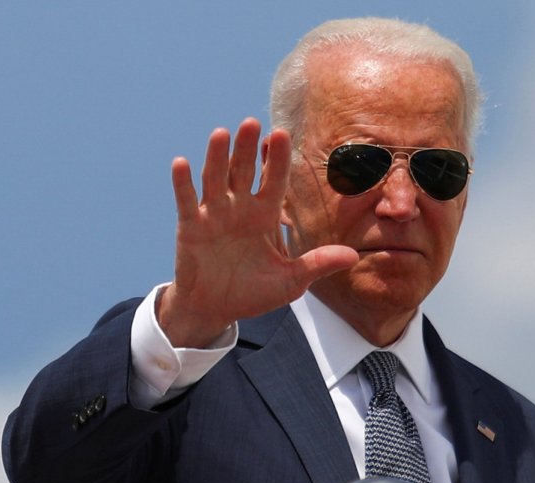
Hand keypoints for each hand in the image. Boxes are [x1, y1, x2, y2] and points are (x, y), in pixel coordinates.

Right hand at [160, 118, 356, 347]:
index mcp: (265, 216)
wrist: (216, 308)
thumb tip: (352, 257)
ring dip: (217, 157)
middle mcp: (239, 209)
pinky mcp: (190, 227)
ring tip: (221, 133)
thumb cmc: (254, 292)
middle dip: (248, 149)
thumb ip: (317, 264)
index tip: (282, 134)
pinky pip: (186, 202)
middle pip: (244, 172)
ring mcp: (213, 215)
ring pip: (215, 180)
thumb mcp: (291, 281)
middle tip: (253, 122)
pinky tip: (182, 163)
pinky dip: (183, 183)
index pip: (273, 182)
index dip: (277, 160)